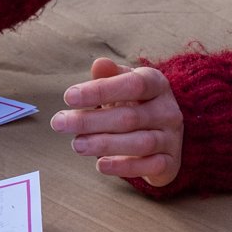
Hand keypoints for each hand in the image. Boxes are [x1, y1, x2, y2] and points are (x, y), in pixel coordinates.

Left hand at [50, 57, 183, 186]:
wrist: (163, 134)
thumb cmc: (135, 104)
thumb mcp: (123, 85)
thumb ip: (109, 77)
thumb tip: (99, 64)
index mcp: (157, 84)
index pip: (133, 85)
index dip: (101, 90)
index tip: (69, 97)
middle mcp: (168, 110)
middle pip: (130, 117)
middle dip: (91, 121)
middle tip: (60, 123)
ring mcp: (171, 138)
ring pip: (140, 142)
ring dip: (104, 144)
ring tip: (77, 145)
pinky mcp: (170, 162)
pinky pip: (148, 166)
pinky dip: (124, 167)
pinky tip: (101, 165)